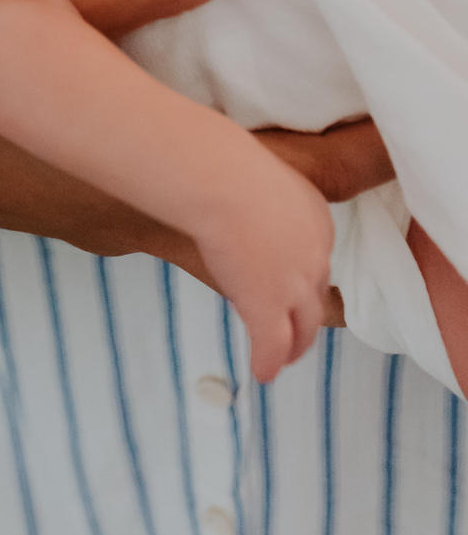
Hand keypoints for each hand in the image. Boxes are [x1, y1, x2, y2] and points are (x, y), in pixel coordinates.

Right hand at [0, 0, 393, 323]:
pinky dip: (218, 199)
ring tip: (312, 149)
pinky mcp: (81, 213)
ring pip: (225, 239)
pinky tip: (208, 145)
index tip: (412, 120)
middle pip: (279, 241)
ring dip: (275, 205)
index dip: (369, 157)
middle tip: (381, 152)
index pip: (302, 181)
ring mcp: (111, 224)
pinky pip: (178, 224)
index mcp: (161, 173)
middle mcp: (148, 218)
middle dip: (336, 205)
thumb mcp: (55, 11)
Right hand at [193, 153, 332, 381]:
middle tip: (294, 331)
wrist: (218, 177)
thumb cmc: (224, 161)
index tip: (286, 284)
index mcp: (315, 218)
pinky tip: (262, 373)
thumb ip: (257, 191)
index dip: (300, 276)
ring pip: (303, 328)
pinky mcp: (267, 306)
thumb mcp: (254, 170)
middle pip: (315, 297)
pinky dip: (269, 362)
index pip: (314, 257)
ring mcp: (295, 285)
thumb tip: (231, 186)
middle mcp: (315, 255)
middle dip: (305, 318)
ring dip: (293, 345)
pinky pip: (273, 345)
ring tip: (282, 358)